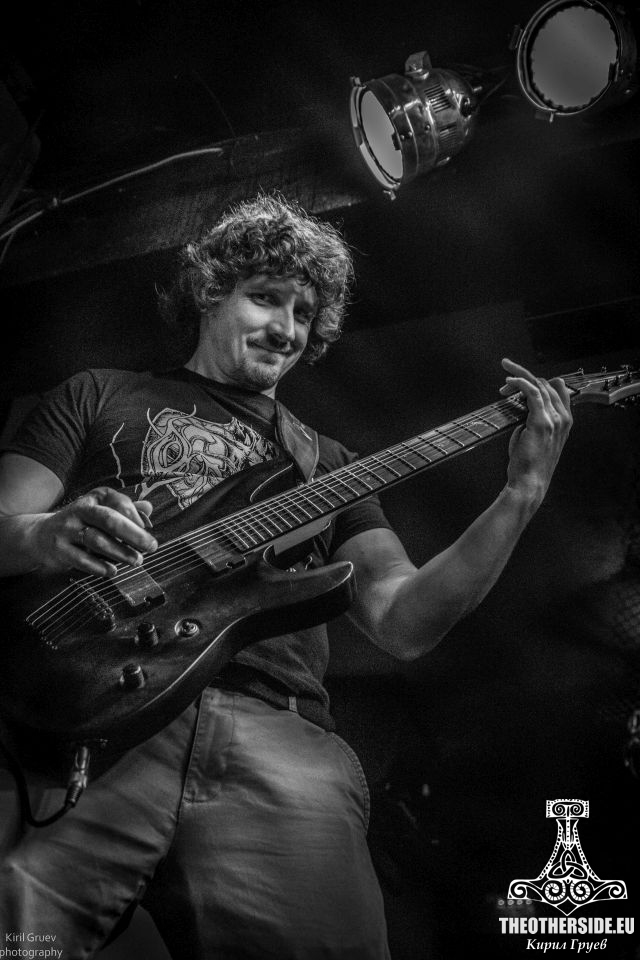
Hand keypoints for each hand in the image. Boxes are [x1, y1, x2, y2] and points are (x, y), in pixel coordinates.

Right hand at [30, 487, 157, 577]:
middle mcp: (80, 510)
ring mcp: (67, 529)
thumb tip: (149, 508)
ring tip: (136, 561)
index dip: (136, 518)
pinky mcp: (59, 549)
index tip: (148, 531)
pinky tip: (112, 571)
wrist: (41, 536)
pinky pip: (81, 559)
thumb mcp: (101, 511)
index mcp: (94, 498)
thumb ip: (125, 510)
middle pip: (109, 520)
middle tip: (151, 547)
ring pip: (96, 540)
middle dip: (133, 534)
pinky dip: (98, 566)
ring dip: (120, 552)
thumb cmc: (82, 523)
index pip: (119, 503)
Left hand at [499, 357, 572, 502]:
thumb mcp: (533, 438)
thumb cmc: (528, 465)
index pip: (557, 389)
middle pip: (548, 383)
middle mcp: (563, 418)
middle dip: (525, 375)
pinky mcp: (541, 421)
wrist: (529, 483)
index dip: (538, 382)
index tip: (518, 381)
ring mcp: (554, 419)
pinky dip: (520, 382)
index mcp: (564, 422)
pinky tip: (509, 381)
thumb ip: (531, 422)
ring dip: (520, 374)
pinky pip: (532, 392)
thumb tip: (520, 409)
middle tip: (506, 374)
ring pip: (539, 384)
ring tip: (505, 369)